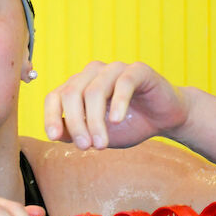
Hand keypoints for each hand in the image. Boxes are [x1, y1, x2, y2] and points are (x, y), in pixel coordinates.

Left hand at [44, 61, 189, 148]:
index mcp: (78, 86)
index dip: (51, 116)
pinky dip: (118, 102)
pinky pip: (123, 82)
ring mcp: (114, 69)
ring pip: (94, 90)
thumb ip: (75, 132)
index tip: (54, 138)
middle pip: (72, 94)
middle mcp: (92, 74)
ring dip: (94, 120)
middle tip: (84, 147)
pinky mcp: (138, 70)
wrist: (164, 119)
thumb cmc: (129, 124)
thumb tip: (56, 134)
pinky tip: (117, 120)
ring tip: (101, 143)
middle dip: (75, 123)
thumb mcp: (97, 134)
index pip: (55, 96)